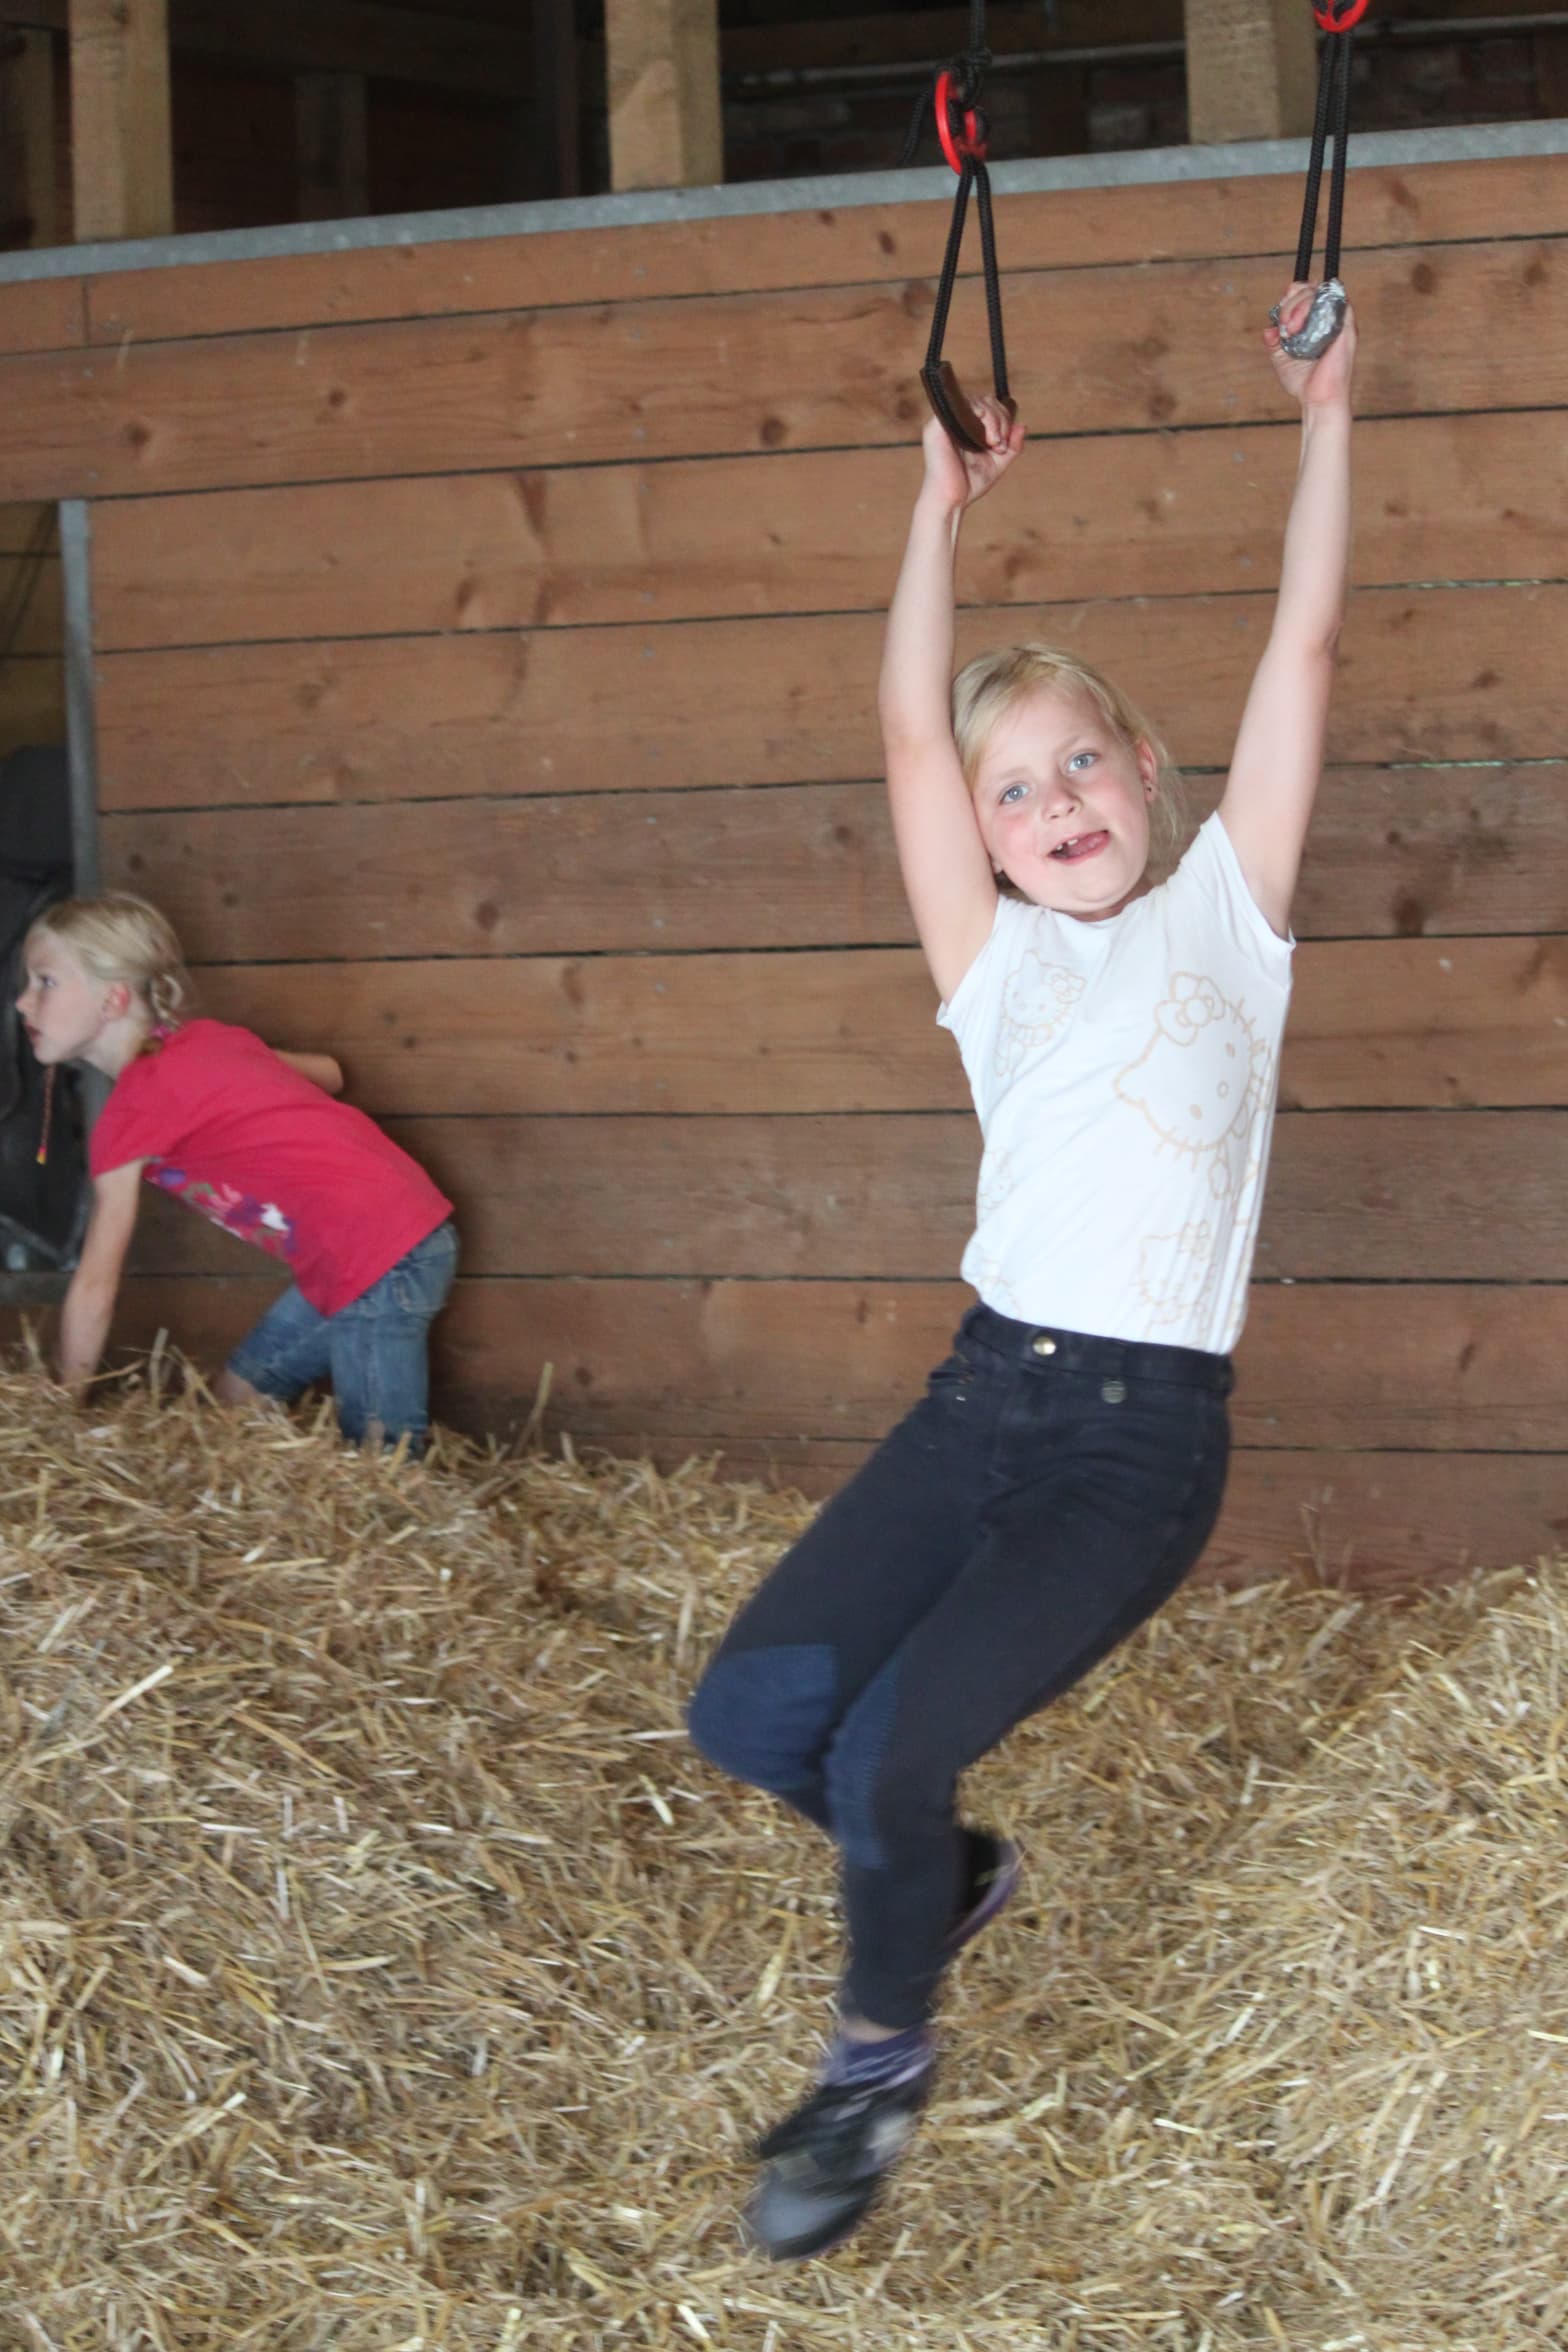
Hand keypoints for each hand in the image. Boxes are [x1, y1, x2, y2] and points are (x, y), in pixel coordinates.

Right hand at [920, 397, 1025, 509]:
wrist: (951, 500)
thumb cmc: (969, 484)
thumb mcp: (998, 463)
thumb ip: (1012, 445)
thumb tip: (1022, 426)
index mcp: (966, 427)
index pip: (989, 406)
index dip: (1004, 419)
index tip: (1004, 444)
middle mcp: (954, 420)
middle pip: (985, 400)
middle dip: (1001, 420)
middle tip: (999, 445)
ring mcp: (945, 420)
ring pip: (978, 400)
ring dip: (994, 420)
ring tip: (994, 445)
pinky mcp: (937, 424)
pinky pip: (964, 405)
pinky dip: (982, 416)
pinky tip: (986, 438)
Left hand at [1264, 281, 1356, 411]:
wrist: (1317, 399)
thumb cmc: (1304, 382)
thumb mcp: (1281, 359)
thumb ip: (1274, 342)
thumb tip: (1268, 329)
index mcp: (1315, 323)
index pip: (1304, 294)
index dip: (1289, 297)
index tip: (1279, 315)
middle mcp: (1327, 317)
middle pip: (1309, 288)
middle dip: (1290, 302)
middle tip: (1285, 325)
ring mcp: (1338, 319)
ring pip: (1320, 290)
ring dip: (1300, 303)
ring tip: (1291, 329)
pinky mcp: (1347, 324)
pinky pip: (1337, 300)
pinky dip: (1316, 306)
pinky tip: (1303, 326)